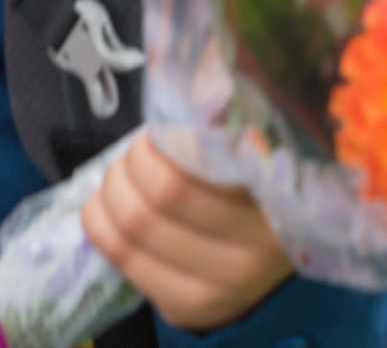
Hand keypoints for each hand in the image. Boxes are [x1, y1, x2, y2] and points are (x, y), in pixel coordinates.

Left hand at [83, 134, 293, 332]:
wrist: (271, 266)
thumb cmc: (264, 197)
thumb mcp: (264, 156)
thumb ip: (235, 126)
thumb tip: (192, 79)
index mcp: (286, 196)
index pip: (210, 159)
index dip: (172, 138)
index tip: (166, 128)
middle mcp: (261, 248)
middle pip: (166, 194)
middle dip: (135, 162)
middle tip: (138, 152)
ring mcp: (225, 284)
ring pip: (138, 226)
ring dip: (112, 190)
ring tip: (120, 176)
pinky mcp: (190, 307)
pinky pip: (123, 259)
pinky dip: (100, 225)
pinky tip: (106, 208)